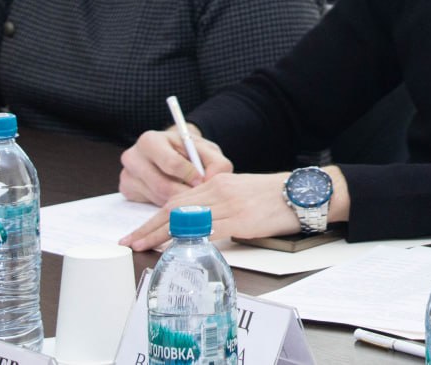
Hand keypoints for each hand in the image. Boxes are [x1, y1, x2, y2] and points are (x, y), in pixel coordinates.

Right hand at [119, 127, 232, 205]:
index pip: (171, 163)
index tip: (203, 181)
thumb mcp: (208, 152)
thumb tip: (210, 180)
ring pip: (157, 198)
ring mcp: (127, 176)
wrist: (174, 155)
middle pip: (162, 185)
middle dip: (185, 193)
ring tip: (191, 195)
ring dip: (178, 202)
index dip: (191, 175)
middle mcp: (132, 157)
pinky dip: (167, 206)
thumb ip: (216, 164)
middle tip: (201, 196)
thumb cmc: (191, 153)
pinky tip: (177, 198)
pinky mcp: (127, 192)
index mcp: (150, 140)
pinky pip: (150, 206)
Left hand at [120, 171, 298, 250]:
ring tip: (142, 245)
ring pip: (185, 219)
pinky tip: (174, 247)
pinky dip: (187, 239)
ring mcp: (228, 204)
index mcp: (217, 182)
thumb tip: (201, 224)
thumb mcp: (240, 193)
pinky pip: (207, 230)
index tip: (137, 230)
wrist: (301, 193)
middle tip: (129, 240)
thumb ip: (219, 204)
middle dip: (148, 226)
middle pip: (174, 209)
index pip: (177, 200)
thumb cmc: (274, 196)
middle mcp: (218, 190)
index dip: (153, 217)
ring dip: (160, 234)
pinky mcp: (240, 219)